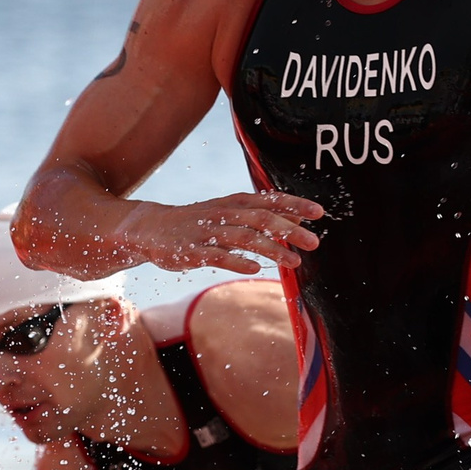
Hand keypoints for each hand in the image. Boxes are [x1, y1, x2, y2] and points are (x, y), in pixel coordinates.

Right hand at [127, 192, 324, 272]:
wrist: (151, 228)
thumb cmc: (199, 221)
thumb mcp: (230, 212)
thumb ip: (262, 215)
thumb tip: (299, 218)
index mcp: (235, 203)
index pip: (269, 200)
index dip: (295, 205)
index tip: (319, 212)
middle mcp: (224, 214)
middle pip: (261, 219)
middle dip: (290, 230)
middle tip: (314, 243)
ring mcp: (207, 232)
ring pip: (243, 237)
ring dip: (271, 249)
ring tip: (294, 262)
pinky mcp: (192, 251)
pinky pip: (216, 256)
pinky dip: (236, 261)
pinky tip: (253, 269)